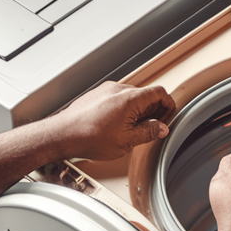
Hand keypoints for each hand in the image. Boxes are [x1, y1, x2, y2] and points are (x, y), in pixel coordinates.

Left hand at [51, 81, 174, 161]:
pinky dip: (122, 109)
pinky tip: (115, 126)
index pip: (159, 93)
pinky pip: (116, 98)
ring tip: (130, 129)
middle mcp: (119, 89)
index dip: (168, 105)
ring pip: (131, 97)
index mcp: (131, 99)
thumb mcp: (127, 141)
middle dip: (152, 111)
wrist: (63, 134)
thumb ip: (148, 132)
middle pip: (145, 94)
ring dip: (137, 111)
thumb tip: (161, 128)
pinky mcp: (97, 94)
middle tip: (150, 128)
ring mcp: (106, 90)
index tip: (167, 117)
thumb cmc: (90, 137)